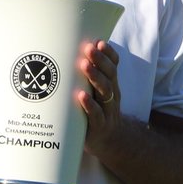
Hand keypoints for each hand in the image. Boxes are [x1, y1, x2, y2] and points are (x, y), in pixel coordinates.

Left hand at [77, 39, 121, 155]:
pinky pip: (96, 114)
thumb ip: (87, 75)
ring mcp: (107, 110)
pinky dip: (89, 104)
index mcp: (111, 84)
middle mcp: (112, 95)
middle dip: (99, 60)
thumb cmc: (96, 110)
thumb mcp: (96, 92)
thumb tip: (68, 50)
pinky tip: (81, 95)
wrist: (108, 142)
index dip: (108, 54)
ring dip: (95, 77)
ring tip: (84, 65)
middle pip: (110, 75)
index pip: (114, 65)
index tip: (99, 42)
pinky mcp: (99, 126)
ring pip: (105, 92)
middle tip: (88, 48)